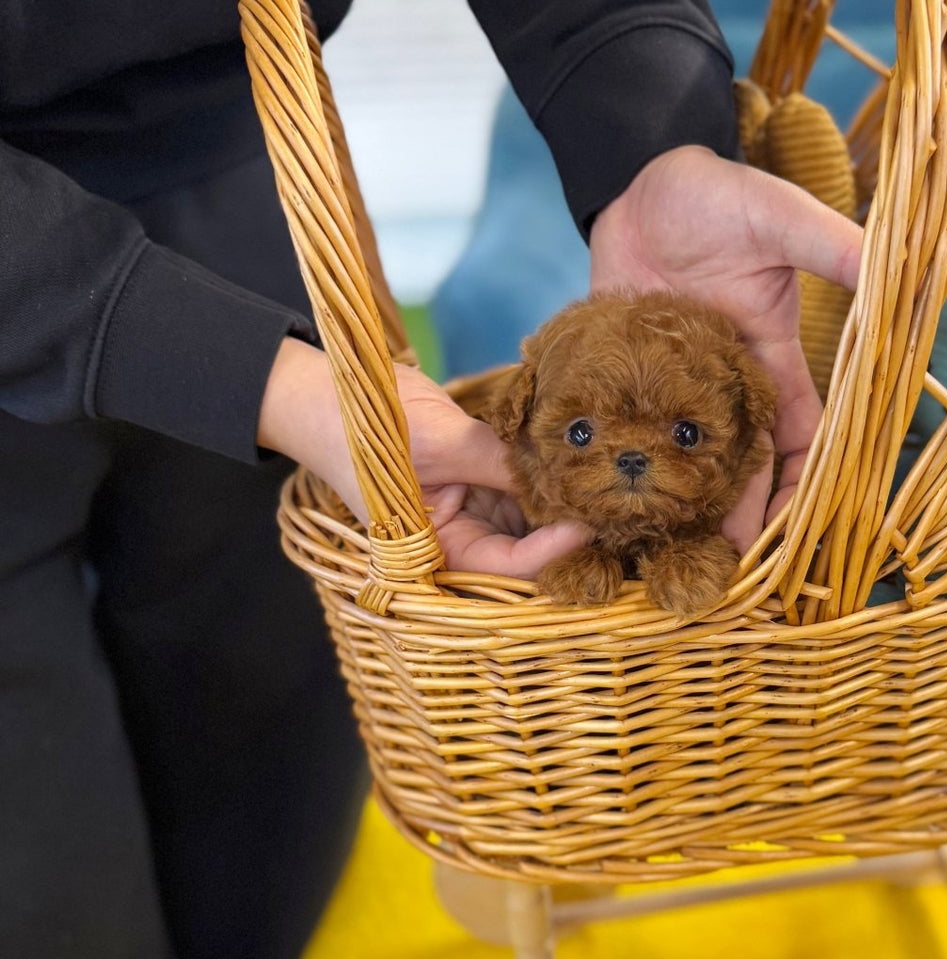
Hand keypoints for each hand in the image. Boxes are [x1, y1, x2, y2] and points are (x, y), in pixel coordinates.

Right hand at [257, 337, 587, 577]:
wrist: (321, 391)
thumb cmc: (362, 425)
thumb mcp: (438, 443)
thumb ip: (498, 461)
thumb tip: (565, 474)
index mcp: (435, 551)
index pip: (508, 567)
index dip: (554, 550)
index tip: (591, 522)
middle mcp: (457, 539)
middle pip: (527, 549)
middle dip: (567, 528)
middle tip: (613, 501)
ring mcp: (470, 509)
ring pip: (531, 518)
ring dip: (561, 501)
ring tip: (602, 480)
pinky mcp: (478, 480)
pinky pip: (521, 486)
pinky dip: (546, 475)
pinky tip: (576, 462)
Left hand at [589, 145, 863, 547]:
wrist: (637, 180)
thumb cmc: (715, 194)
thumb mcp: (778, 217)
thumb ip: (827, 246)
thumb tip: (891, 268)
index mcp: (773, 360)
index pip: (803, 438)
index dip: (807, 486)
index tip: (801, 531)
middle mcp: (725, 387)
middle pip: (742, 471)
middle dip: (740, 521)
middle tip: (727, 572)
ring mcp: (672, 389)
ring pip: (683, 469)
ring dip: (682, 512)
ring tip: (670, 561)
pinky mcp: (623, 384)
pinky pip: (624, 441)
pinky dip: (620, 478)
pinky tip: (605, 518)